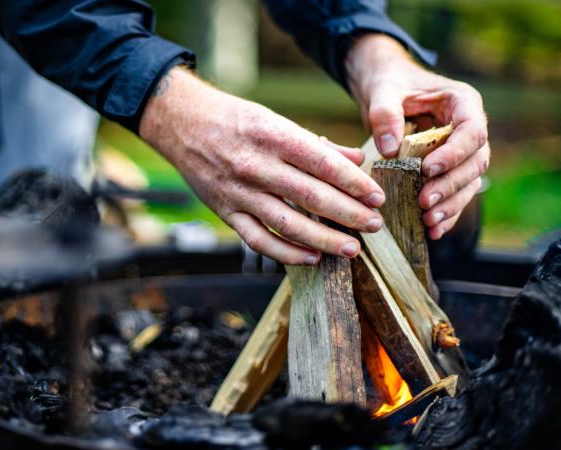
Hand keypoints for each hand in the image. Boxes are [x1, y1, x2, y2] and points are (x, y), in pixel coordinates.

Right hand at [139, 67, 385, 264]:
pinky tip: (311, 258)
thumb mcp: (275, 120)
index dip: (354, 184)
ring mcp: (239, 192)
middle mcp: (256, 166)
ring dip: (324, 239)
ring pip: (288, 223)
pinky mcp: (226, 212)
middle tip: (375, 225)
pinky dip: (286, 253)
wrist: (183, 125)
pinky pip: (259, 240)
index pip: (323, 164)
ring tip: (351, 248)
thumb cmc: (235, 120)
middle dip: (349, 214)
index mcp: (274, 136)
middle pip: (311, 196)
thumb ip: (316, 144)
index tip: (377, 197)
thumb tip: (356, 160)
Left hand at [346, 34, 489, 239]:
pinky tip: (432, 231)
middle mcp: (469, 128)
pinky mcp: (449, 168)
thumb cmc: (389, 83)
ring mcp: (462, 150)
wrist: (386, 88)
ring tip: (428, 221)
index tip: (428, 170)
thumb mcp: (383, 91)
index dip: (454, 153)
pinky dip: (447, 213)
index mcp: (463, 103)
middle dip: (451, 185)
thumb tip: (389, 148)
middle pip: (475, 162)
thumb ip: (384, 114)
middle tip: (425, 202)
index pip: (472, 131)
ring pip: (469, 182)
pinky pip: (456, 194)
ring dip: (451, 204)